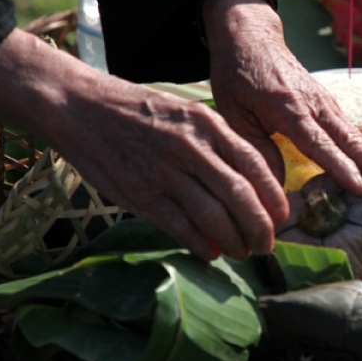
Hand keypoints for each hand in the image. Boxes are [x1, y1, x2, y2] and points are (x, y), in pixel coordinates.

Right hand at [0, 29, 285, 259]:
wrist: (79, 107)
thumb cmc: (136, 111)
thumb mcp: (184, 112)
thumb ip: (214, 142)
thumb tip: (244, 181)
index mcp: (207, 123)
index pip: (254, 164)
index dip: (273, 196)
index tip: (282, 216)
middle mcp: (191, 147)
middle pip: (240, 196)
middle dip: (260, 227)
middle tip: (266, 245)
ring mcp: (165, 172)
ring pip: (214, 217)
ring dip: (233, 241)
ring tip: (241, 253)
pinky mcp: (141, 194)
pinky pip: (181, 227)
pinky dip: (200, 245)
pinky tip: (209, 253)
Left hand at [201, 0, 361, 198]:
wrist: (251, 38)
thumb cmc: (237, 75)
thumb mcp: (233, 113)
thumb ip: (254, 149)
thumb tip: (276, 188)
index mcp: (288, 107)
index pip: (318, 142)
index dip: (339, 166)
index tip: (360, 188)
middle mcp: (315, 104)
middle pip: (351, 141)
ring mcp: (326, 104)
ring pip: (358, 137)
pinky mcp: (329, 106)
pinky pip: (353, 133)